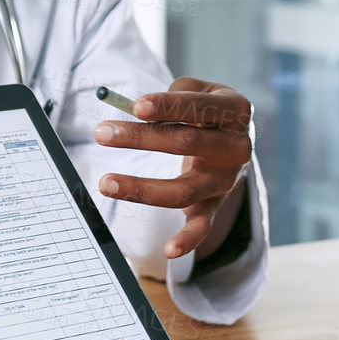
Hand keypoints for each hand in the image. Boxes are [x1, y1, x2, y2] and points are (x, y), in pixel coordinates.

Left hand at [92, 77, 251, 257]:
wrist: (234, 140)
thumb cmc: (207, 110)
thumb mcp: (199, 89)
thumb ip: (175, 94)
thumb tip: (139, 109)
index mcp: (234, 110)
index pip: (200, 107)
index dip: (168, 106)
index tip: (136, 107)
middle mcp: (236, 147)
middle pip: (187, 143)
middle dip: (141, 139)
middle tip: (102, 134)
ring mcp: (226, 179)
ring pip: (185, 189)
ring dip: (143, 188)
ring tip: (106, 182)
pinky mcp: (215, 204)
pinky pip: (203, 226)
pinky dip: (188, 240)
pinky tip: (169, 250)